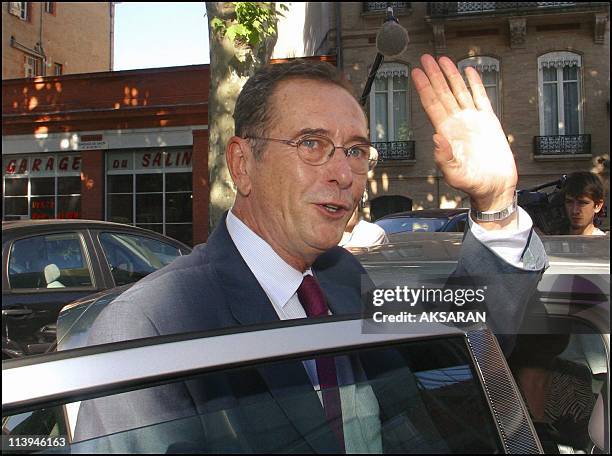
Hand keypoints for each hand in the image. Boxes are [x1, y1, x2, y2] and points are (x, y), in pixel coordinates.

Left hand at [411, 55, 516, 211]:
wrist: (494, 187)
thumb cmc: (473, 185)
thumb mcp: (454, 174)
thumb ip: (444, 158)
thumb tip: (436, 138)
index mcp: (446, 133)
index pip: (432, 105)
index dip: (424, 88)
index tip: (416, 73)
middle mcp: (456, 124)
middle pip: (442, 94)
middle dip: (433, 76)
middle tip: (425, 59)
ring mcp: (472, 121)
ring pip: (459, 92)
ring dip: (450, 75)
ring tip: (443, 59)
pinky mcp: (488, 121)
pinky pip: (480, 97)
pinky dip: (475, 84)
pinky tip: (469, 71)